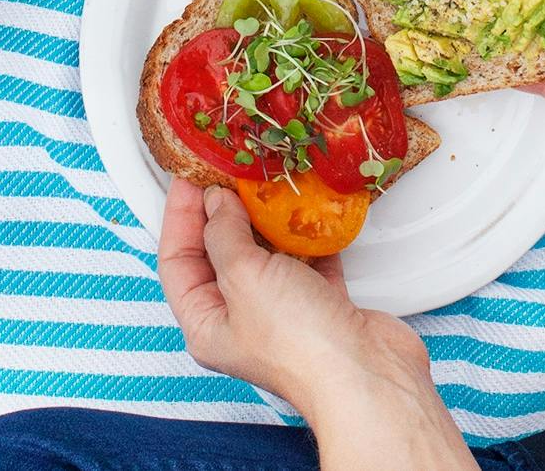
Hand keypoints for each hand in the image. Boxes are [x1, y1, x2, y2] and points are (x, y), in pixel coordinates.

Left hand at [158, 177, 429, 419]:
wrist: (367, 374)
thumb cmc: (299, 342)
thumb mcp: (245, 278)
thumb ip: (224, 233)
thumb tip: (215, 202)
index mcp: (207, 322)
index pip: (178, 260)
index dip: (180, 215)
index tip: (189, 176)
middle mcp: (240, 318)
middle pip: (220, 253)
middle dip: (224, 210)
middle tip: (230, 170)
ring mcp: (282, 311)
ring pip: (265, 253)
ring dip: (268, 218)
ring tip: (269, 181)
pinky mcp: (321, 304)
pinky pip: (306, 258)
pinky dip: (308, 234)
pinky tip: (310, 209)